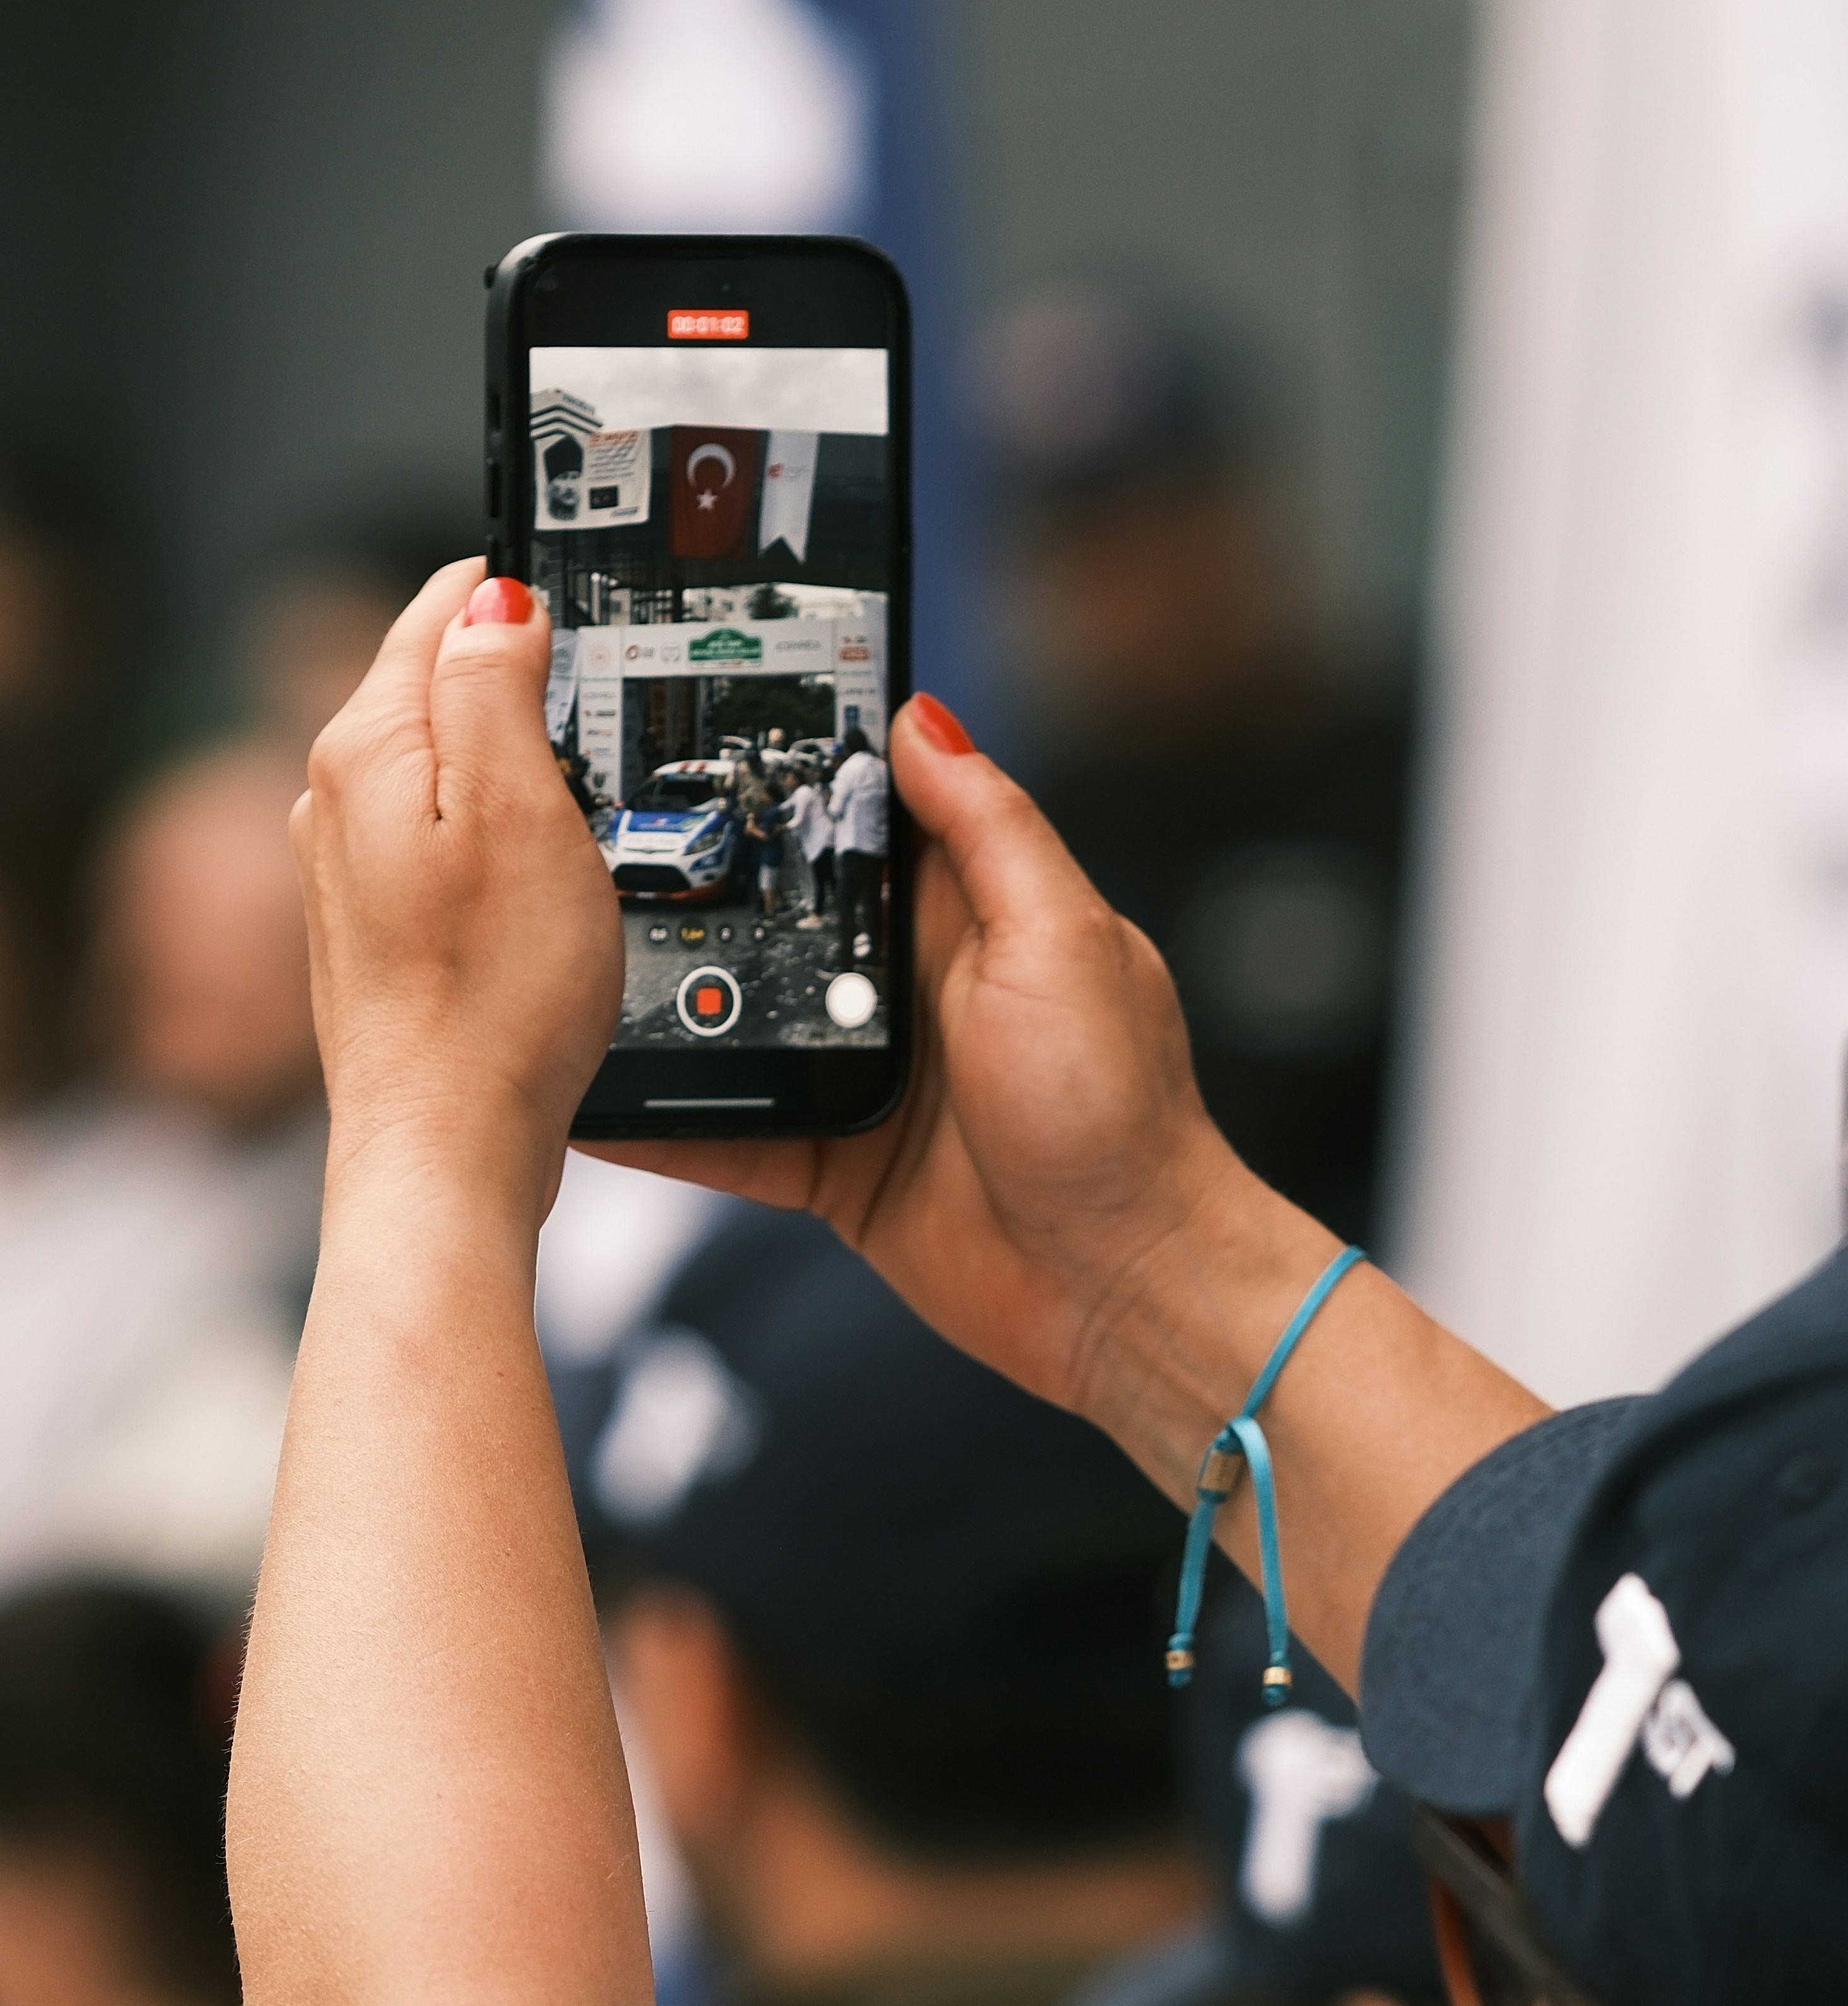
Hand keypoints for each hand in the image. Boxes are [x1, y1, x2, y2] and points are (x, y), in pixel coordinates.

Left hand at [296, 562, 620, 1223]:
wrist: (448, 1147)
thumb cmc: (494, 999)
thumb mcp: (522, 810)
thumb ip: (498, 686)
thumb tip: (494, 601)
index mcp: (366, 747)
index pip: (443, 609)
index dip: (523, 600)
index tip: (586, 611)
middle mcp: (333, 799)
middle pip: (439, 690)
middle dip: (518, 692)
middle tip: (599, 727)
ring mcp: (346, 870)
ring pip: (440, 773)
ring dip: (508, 777)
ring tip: (575, 817)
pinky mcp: (372, 933)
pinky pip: (438, 848)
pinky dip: (491, 849)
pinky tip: (532, 894)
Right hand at [590, 698, 1327, 1427]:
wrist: (1125, 1288)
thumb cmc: (1120, 1116)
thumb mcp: (1060, 939)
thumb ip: (987, 829)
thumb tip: (922, 717)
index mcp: (970, 912)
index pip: (863, 815)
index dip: (792, 774)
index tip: (697, 723)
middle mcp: (910, 987)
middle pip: (780, 914)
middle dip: (696, 885)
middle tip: (587, 843)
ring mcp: (865, 1079)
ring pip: (739, 1022)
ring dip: (666, 1002)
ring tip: (564, 964)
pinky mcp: (836, 1166)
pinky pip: (729, 1132)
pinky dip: (666, 1121)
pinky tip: (593, 1098)